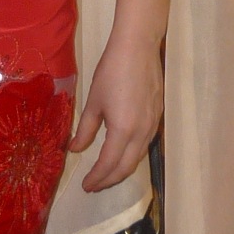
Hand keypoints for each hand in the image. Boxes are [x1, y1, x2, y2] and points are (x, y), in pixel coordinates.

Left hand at [69, 36, 162, 192]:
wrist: (138, 48)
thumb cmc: (111, 72)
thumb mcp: (93, 102)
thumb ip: (85, 129)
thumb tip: (75, 149)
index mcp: (123, 130)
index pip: (109, 164)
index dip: (96, 178)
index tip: (85, 185)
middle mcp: (142, 133)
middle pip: (126, 167)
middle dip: (109, 180)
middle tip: (94, 185)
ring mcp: (153, 126)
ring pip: (138, 157)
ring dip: (121, 169)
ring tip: (106, 174)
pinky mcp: (157, 118)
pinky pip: (144, 145)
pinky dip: (131, 156)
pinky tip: (122, 154)